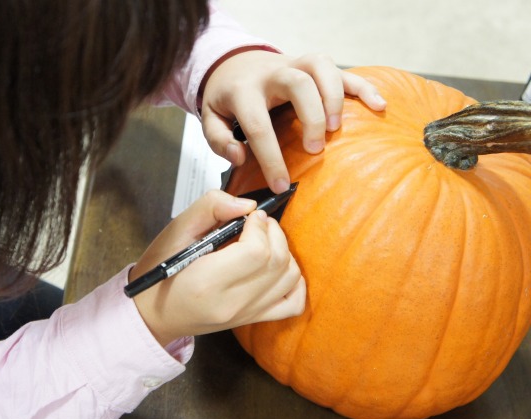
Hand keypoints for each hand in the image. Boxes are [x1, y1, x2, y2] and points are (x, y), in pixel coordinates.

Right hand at [131, 190, 305, 345]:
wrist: (153, 313)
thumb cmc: (160, 271)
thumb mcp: (175, 230)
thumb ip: (210, 208)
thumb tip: (247, 205)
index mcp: (207, 281)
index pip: (257, 252)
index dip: (259, 226)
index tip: (249, 217)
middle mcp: (231, 304)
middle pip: (278, 263)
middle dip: (273, 233)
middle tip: (257, 223)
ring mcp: (245, 315)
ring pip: (290, 278)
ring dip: (284, 252)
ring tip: (264, 241)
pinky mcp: (252, 319)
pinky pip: (292, 304)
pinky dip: (295, 282)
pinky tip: (278, 267)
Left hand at [200, 49, 386, 192]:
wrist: (235, 61)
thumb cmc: (228, 97)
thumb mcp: (212, 117)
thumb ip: (218, 140)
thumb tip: (241, 157)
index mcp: (244, 91)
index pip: (259, 126)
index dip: (271, 159)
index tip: (281, 185)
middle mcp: (272, 73)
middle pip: (297, 84)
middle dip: (311, 117)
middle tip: (315, 150)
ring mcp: (296, 64)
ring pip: (321, 67)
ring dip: (334, 97)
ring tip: (338, 128)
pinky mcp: (314, 66)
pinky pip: (343, 70)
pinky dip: (363, 87)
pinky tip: (378, 105)